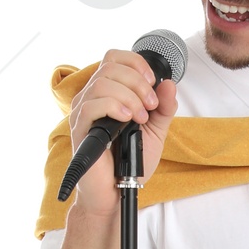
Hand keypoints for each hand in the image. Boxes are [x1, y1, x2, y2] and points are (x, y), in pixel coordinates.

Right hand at [65, 49, 179, 216]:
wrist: (117, 191)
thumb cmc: (130, 162)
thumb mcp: (155, 131)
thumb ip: (163, 108)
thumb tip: (169, 84)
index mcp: (107, 92)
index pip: (114, 58)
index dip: (135, 63)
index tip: (153, 82)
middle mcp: (92, 97)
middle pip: (110, 66)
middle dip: (138, 82)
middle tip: (151, 105)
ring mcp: (83, 112)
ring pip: (102, 83)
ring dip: (130, 96)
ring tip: (141, 118)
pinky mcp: (80, 129)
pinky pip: (91, 105)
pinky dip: (114, 107)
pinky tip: (127, 120)